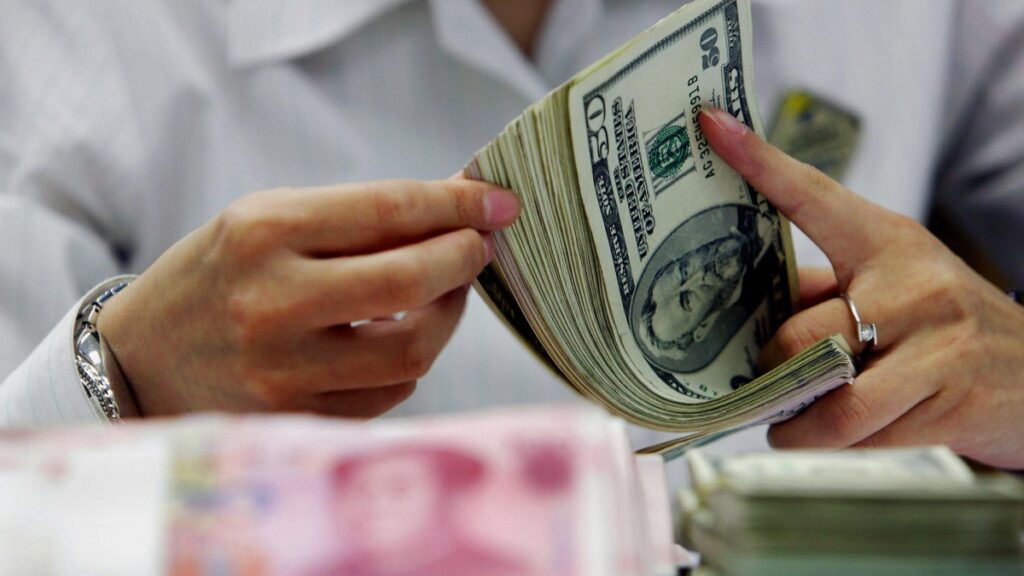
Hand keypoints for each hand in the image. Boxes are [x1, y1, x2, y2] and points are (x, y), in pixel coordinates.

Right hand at [97, 179, 519, 417]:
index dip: (458, 204)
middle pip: (410, 282)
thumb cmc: (217, 276)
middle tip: (478, 247)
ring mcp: (283, 371)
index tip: (500, 202)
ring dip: (447, 315)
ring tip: (444, 290)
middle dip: (463, 260)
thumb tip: (459, 206)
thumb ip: (358, 215)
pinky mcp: (295, 419)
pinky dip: (410, 359)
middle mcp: (272, 303)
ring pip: (412, 350)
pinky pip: (389, 392)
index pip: (389, 210)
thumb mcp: (269, 221)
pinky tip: (401, 334)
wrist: (139, 360)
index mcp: (264, 233)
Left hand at [701, 108, 1023, 468]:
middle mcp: (912, 283)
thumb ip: (827, 290)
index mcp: (888, 242)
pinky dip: (834, 442)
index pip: (814, 196)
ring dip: (796, 421)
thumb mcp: (897, 286)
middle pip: (800, 333)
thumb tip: (747, 307)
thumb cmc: (945, 328)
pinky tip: (835, 434)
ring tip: (786, 422)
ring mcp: (938, 341)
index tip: (712, 126)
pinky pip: (863, 434)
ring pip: (831, 396)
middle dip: (772, 371)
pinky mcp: (953, 398)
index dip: (759, 162)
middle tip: (764, 382)